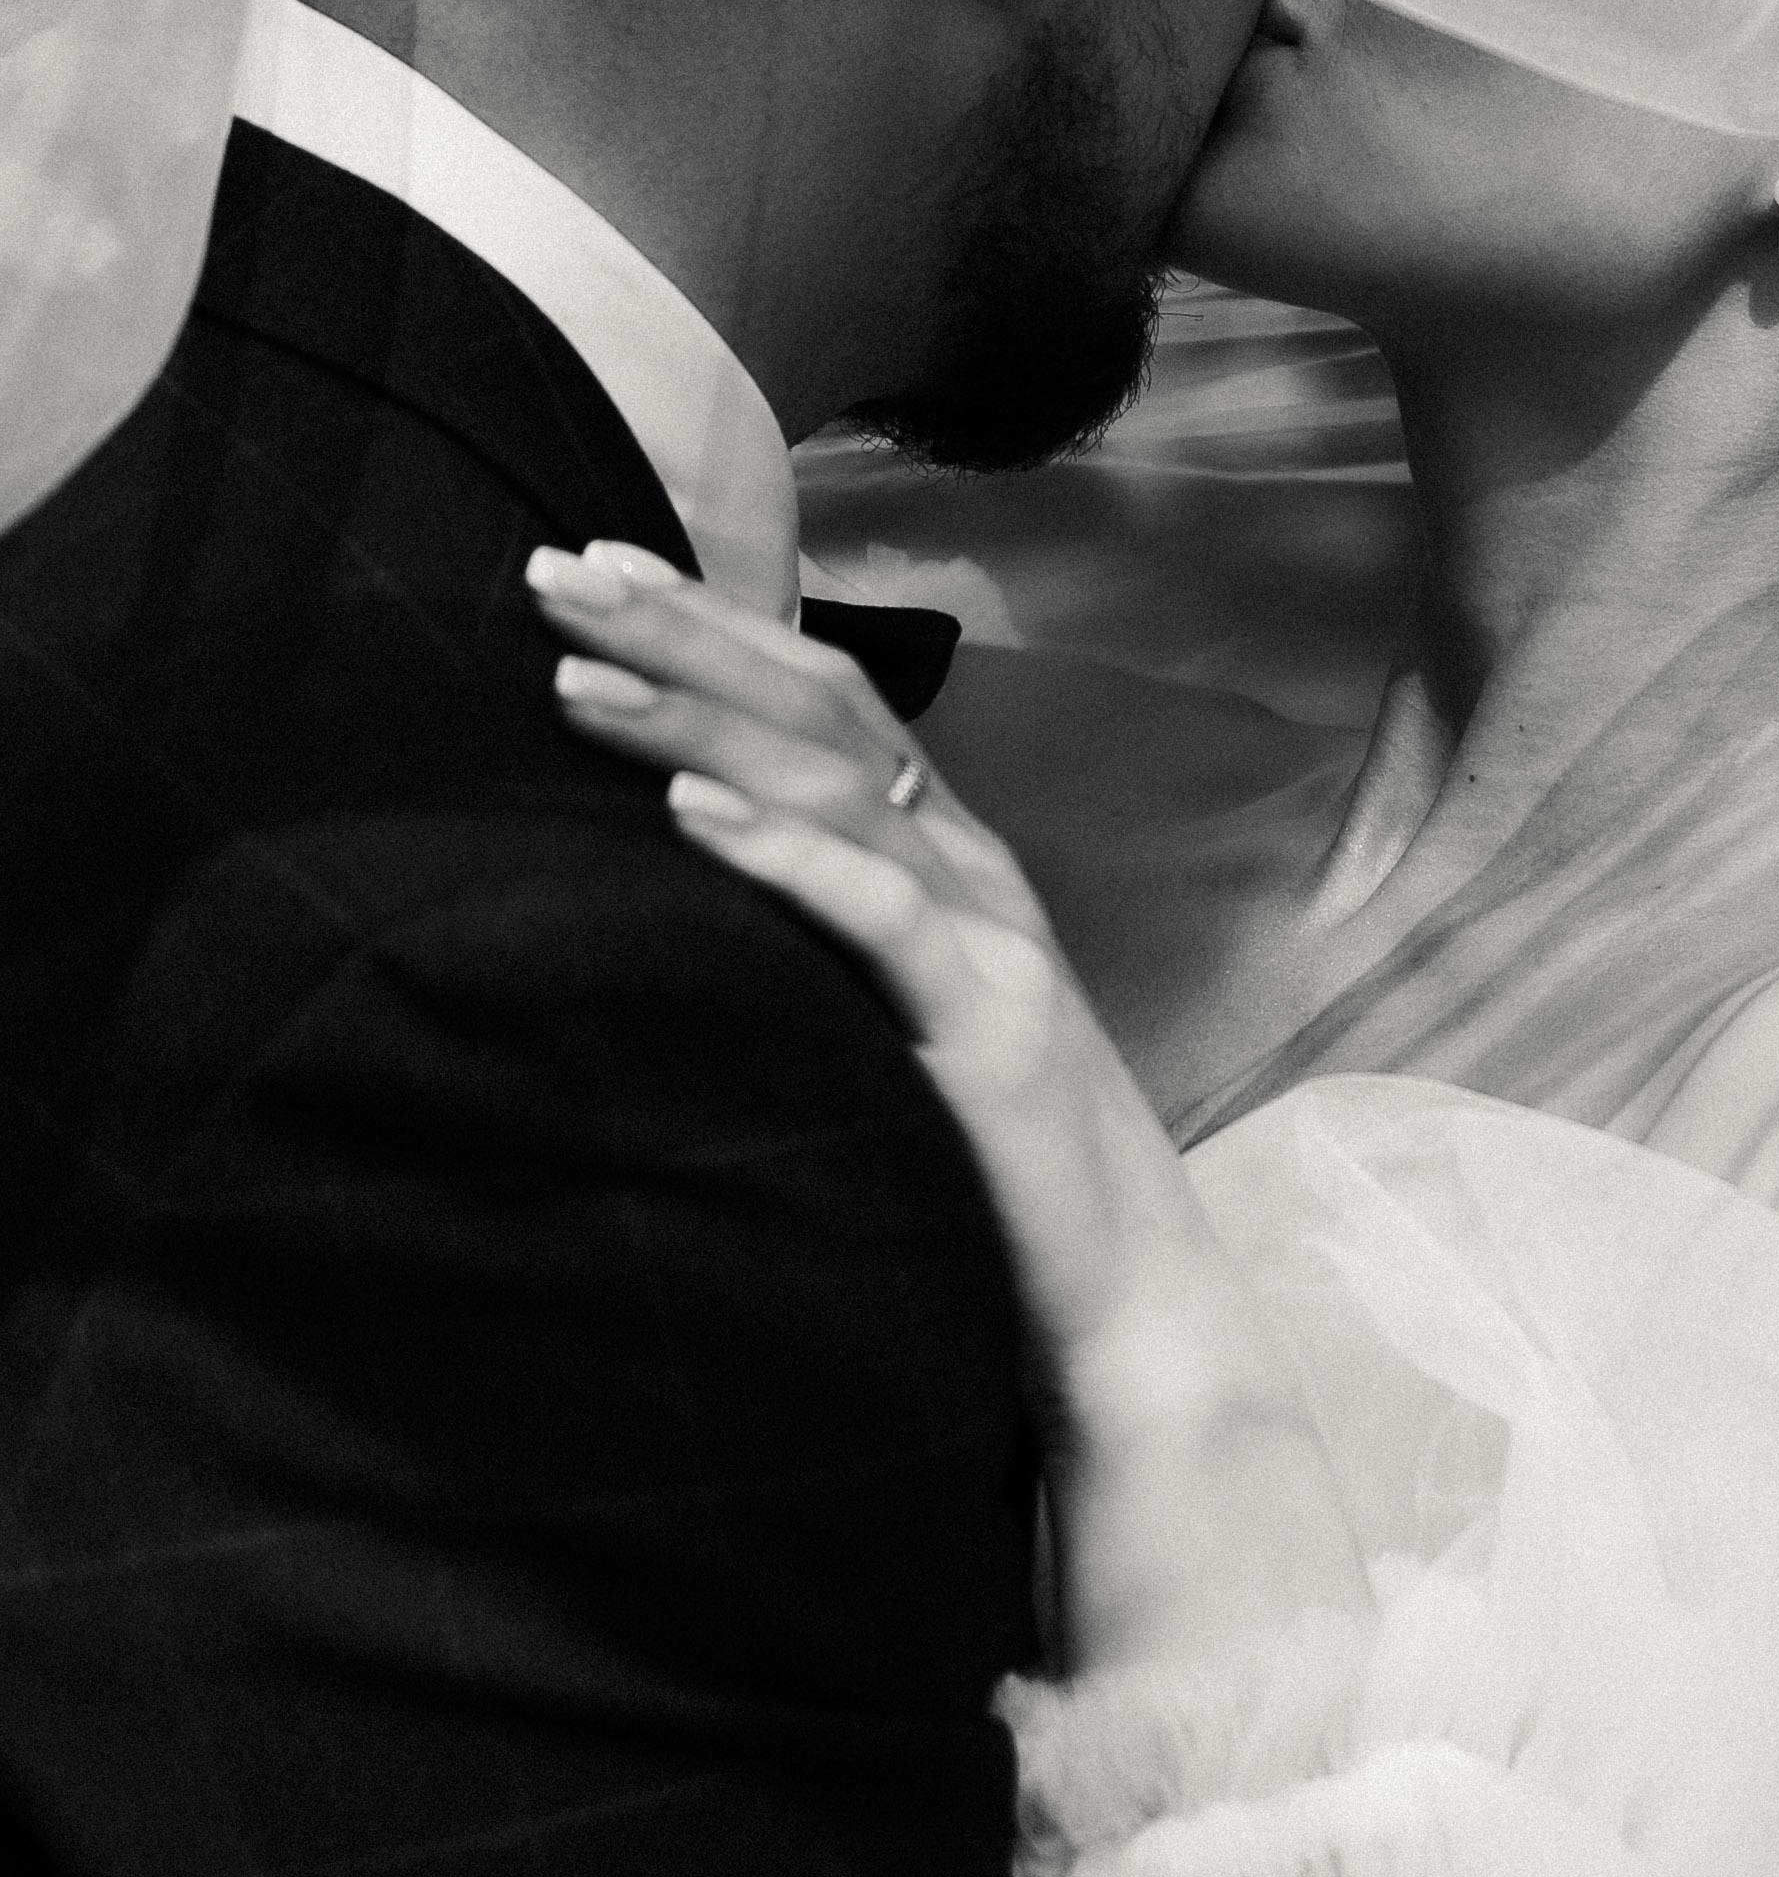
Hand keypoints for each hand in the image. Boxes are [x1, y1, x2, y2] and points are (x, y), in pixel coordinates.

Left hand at [528, 543, 1367, 1674]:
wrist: (1126, 1308)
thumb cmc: (988, 1174)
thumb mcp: (883, 1024)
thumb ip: (810, 939)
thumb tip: (666, 876)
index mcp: (943, 857)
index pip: (821, 696)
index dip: (709, 622)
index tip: (588, 568)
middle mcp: (972, 869)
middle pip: (820, 706)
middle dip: (682, 630)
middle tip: (554, 569)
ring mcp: (992, 940)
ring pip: (839, 787)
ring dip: (696, 723)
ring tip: (577, 680)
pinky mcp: (993, 1028)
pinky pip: (879, 917)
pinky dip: (782, 853)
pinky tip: (687, 816)